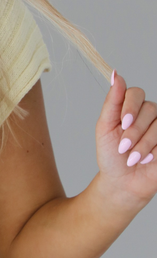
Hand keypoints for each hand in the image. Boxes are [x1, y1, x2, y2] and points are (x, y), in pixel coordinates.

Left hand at [95, 72, 156, 209]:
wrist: (122, 183)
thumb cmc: (112, 156)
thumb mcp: (105, 128)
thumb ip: (112, 102)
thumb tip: (116, 74)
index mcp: (132, 107)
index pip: (136, 93)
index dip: (130, 106)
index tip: (123, 122)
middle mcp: (150, 114)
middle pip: (149, 108)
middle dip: (134, 131)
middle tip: (123, 148)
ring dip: (143, 144)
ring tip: (132, 159)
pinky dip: (154, 151)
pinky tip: (146, 160)